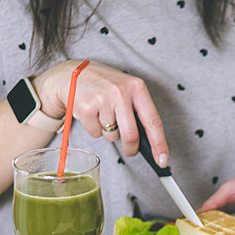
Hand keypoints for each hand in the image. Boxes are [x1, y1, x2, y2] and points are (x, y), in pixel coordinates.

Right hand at [32, 59, 168, 166]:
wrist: (72, 73)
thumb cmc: (105, 85)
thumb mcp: (126, 89)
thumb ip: (139, 111)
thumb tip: (151, 143)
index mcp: (137, 87)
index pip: (153, 121)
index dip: (159, 144)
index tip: (162, 160)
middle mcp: (120, 92)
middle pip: (131, 135)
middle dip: (131, 149)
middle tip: (130, 150)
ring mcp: (102, 99)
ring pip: (112, 136)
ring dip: (110, 133)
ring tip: (104, 114)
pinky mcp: (85, 107)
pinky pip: (96, 133)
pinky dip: (95, 129)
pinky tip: (92, 113)